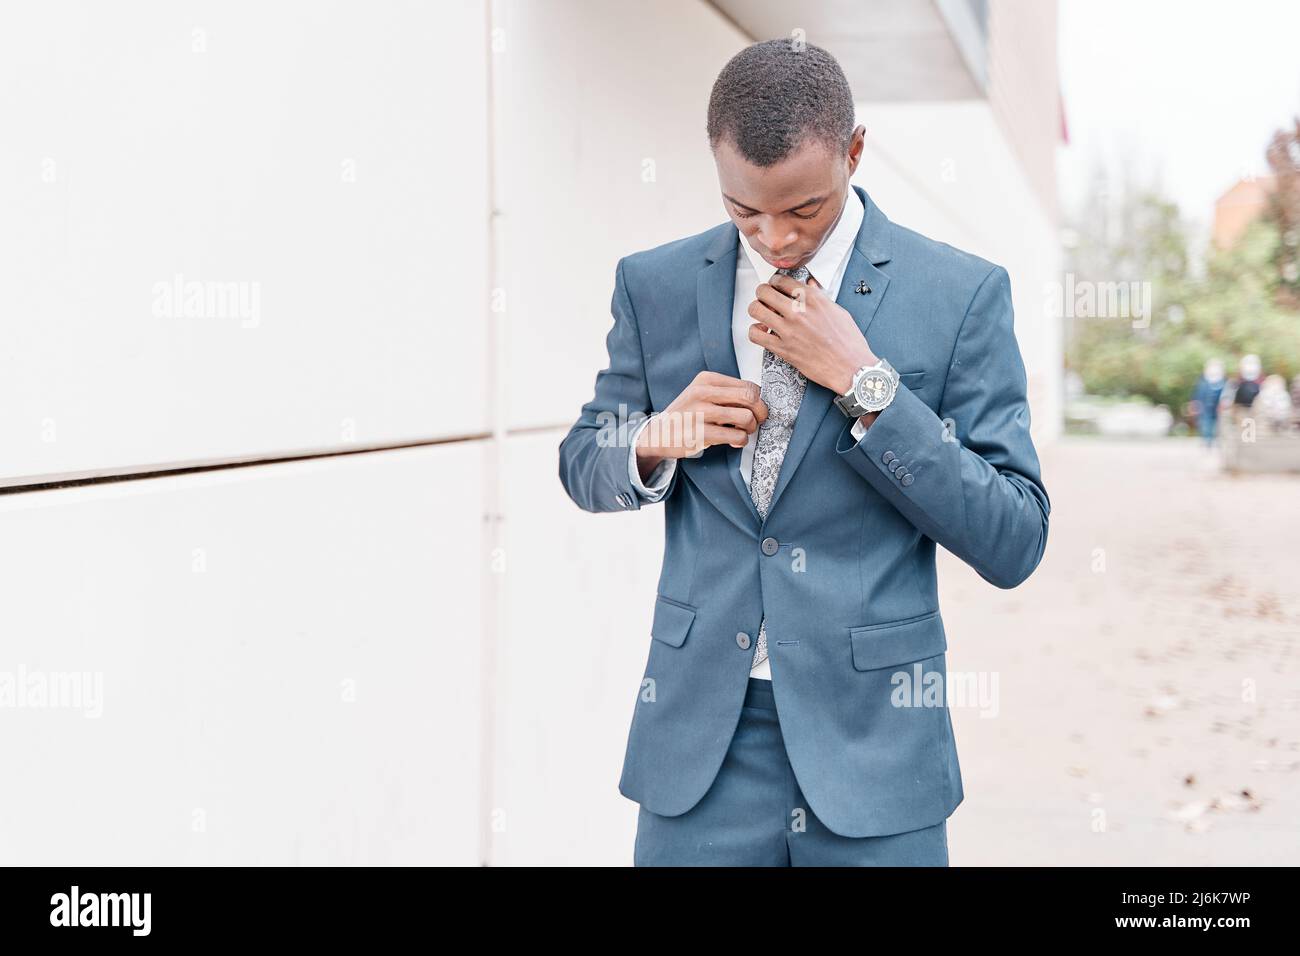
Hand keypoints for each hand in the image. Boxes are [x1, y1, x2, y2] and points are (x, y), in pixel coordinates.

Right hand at [635, 371, 768, 476]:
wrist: (658, 434)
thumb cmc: (687, 415)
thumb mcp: (701, 394)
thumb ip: (726, 393)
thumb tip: (759, 400)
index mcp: (706, 379)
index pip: (748, 385)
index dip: (759, 400)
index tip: (756, 410)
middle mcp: (703, 392)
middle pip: (750, 398)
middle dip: (761, 412)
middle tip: (757, 422)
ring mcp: (700, 412)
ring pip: (746, 417)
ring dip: (750, 428)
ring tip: (743, 432)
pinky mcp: (700, 433)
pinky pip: (736, 436)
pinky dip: (741, 441)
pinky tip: (734, 441)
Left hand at [748, 274, 875, 394]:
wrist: (851, 368)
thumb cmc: (848, 342)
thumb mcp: (838, 311)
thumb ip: (820, 297)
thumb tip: (810, 285)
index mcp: (813, 299)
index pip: (782, 280)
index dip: (775, 282)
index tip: (775, 287)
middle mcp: (798, 311)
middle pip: (764, 291)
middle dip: (763, 293)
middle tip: (766, 299)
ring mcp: (788, 330)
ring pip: (756, 310)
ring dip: (756, 310)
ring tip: (762, 314)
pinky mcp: (783, 349)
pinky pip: (756, 335)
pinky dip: (755, 332)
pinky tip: (763, 332)